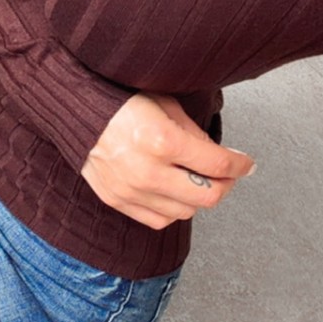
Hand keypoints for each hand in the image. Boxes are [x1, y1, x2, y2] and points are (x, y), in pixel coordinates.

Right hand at [81, 92, 255, 229]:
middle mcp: (148, 171)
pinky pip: (159, 219)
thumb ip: (194, 133)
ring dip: (199, 197)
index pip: (218, 164)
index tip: (246, 163)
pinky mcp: (117, 200)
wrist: (76, 112)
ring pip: (186, 211)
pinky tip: (175, 191)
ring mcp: (131, 190)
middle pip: (208, 196)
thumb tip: (218, 157)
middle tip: (227, 174)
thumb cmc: (120, 102)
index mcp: (163, 141)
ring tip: (198, 179)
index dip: (240, 164)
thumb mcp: (164, 104)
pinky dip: (174, 209)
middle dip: (226, 184)